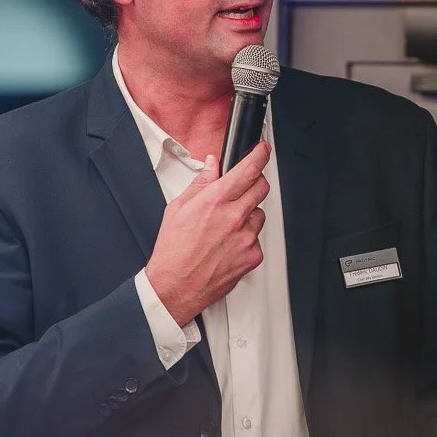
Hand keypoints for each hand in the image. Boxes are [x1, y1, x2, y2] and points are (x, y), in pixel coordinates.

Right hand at [144, 142, 270, 326]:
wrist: (176, 286)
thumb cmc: (173, 251)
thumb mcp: (178, 208)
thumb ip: (201, 183)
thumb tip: (213, 166)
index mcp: (215, 201)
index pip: (248, 170)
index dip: (260, 155)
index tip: (263, 150)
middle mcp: (234, 218)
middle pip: (261, 188)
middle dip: (253, 183)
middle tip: (241, 190)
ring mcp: (246, 238)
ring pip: (259, 214)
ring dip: (248, 215)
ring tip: (225, 227)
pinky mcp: (253, 256)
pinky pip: (256, 238)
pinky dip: (246, 238)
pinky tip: (228, 245)